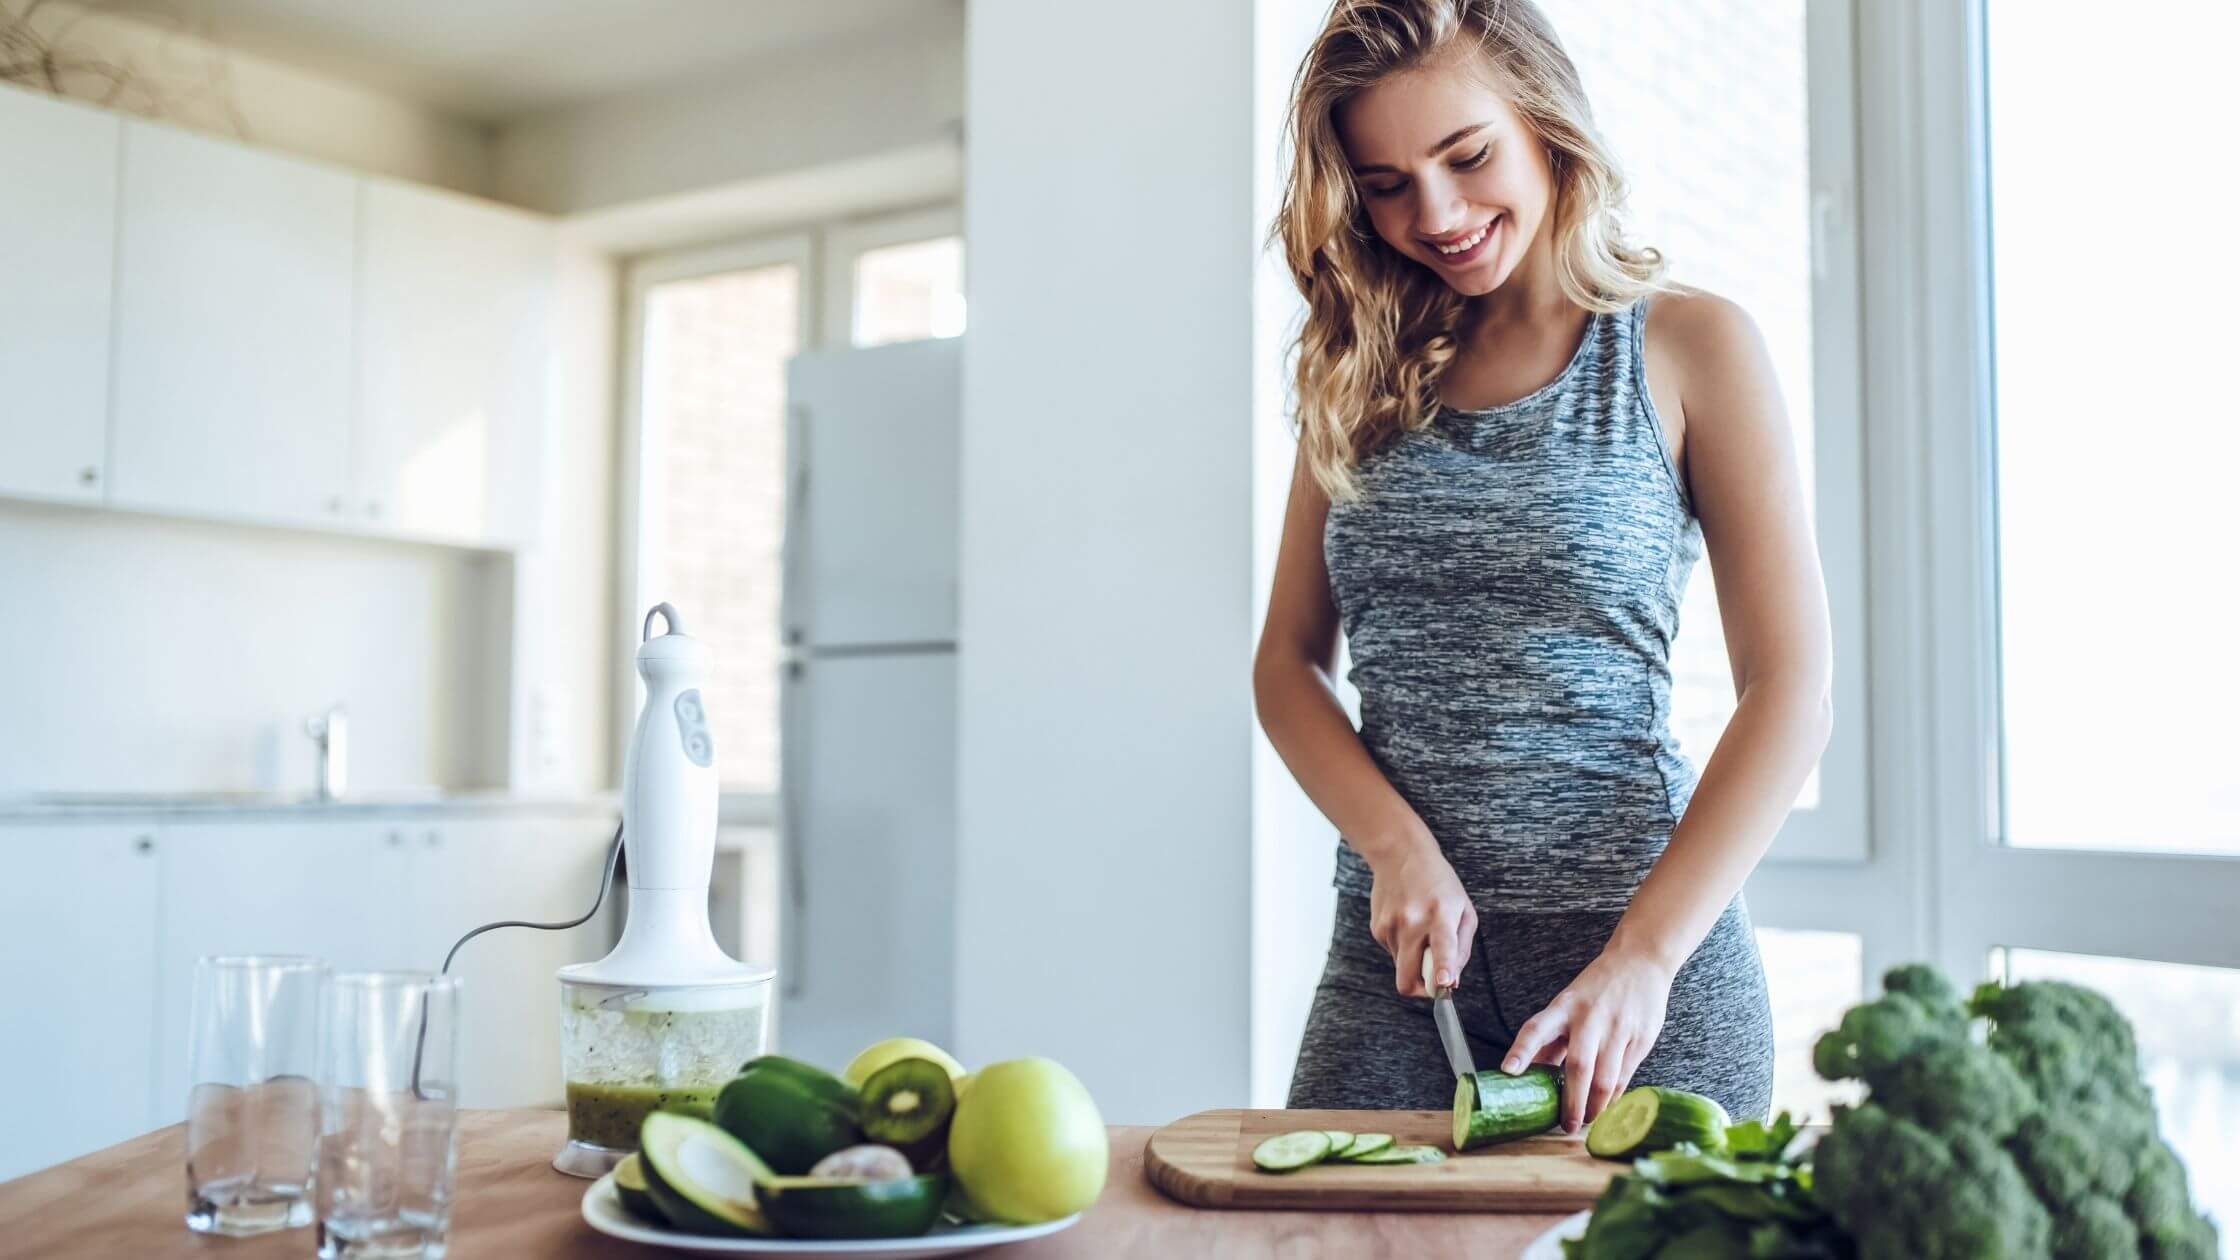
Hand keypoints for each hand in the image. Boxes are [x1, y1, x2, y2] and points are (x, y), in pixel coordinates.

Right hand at [1365, 838, 1475, 998]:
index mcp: (1441, 914)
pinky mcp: (1377, 929)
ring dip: (1414, 961)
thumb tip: (1451, 983)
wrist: (1400, 854)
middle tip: (1434, 979)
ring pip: (1402, 968)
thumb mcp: (1464, 910)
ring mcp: (1391, 926)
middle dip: (1422, 989)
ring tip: (1421, 931)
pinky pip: (1393, 953)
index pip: (1443, 946)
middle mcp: (1412, 922)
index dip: (1442, 968)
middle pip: (1409, 978)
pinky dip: (1404, 947)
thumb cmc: (1439, 883)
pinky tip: (1407, 923)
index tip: (1444, 983)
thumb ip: (1461, 949)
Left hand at [1499, 947, 1674, 1132]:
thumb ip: (1551, 1038)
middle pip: (1578, 1066)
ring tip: (1587, 1121)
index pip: (1536, 1028)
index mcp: (1564, 1006)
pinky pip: (1625, 1076)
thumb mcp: (1568, 1004)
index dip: (1521, 1050)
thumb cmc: (1597, 988)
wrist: (1641, 961)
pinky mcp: (1641, 1039)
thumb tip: (1528, 1072)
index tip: (1508, 1071)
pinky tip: (1607, 1107)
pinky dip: (1615, 1097)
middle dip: (1571, 1101)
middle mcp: (1590, 1018)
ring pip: (1605, 1078)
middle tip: (1566, 1125)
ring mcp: (1617, 1028)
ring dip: (1595, 1106)